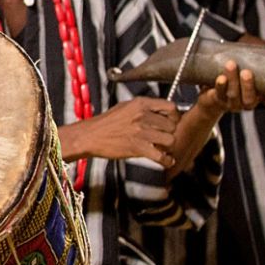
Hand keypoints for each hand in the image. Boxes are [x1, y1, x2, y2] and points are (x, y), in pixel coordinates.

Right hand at [60, 98, 178, 168]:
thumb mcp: (126, 106)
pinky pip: (161, 156)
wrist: (90, 136)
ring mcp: (141, 132)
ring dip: (168, 146)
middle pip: (172, 125)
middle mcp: (143, 116)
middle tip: (163, 138)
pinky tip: (165, 160)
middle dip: (170, 133)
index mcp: (141, 104)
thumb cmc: (106, 123)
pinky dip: (166, 161)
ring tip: (162, 148)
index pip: (171, 107)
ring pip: (170, 140)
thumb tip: (160, 112)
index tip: (171, 122)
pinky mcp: (138, 147)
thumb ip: (144, 108)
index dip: (174, 116)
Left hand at [192, 59, 264, 114]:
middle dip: (248, 86)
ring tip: (231, 64)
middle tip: (246, 72)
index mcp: (259, 96)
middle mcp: (247, 103)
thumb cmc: (239, 76)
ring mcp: (232, 103)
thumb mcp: (253, 68)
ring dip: (233, 80)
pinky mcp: (219, 101)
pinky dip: (220, 86)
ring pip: (233, 95)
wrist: (215, 89)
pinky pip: (219, 95)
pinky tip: (221, 78)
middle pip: (249, 99)